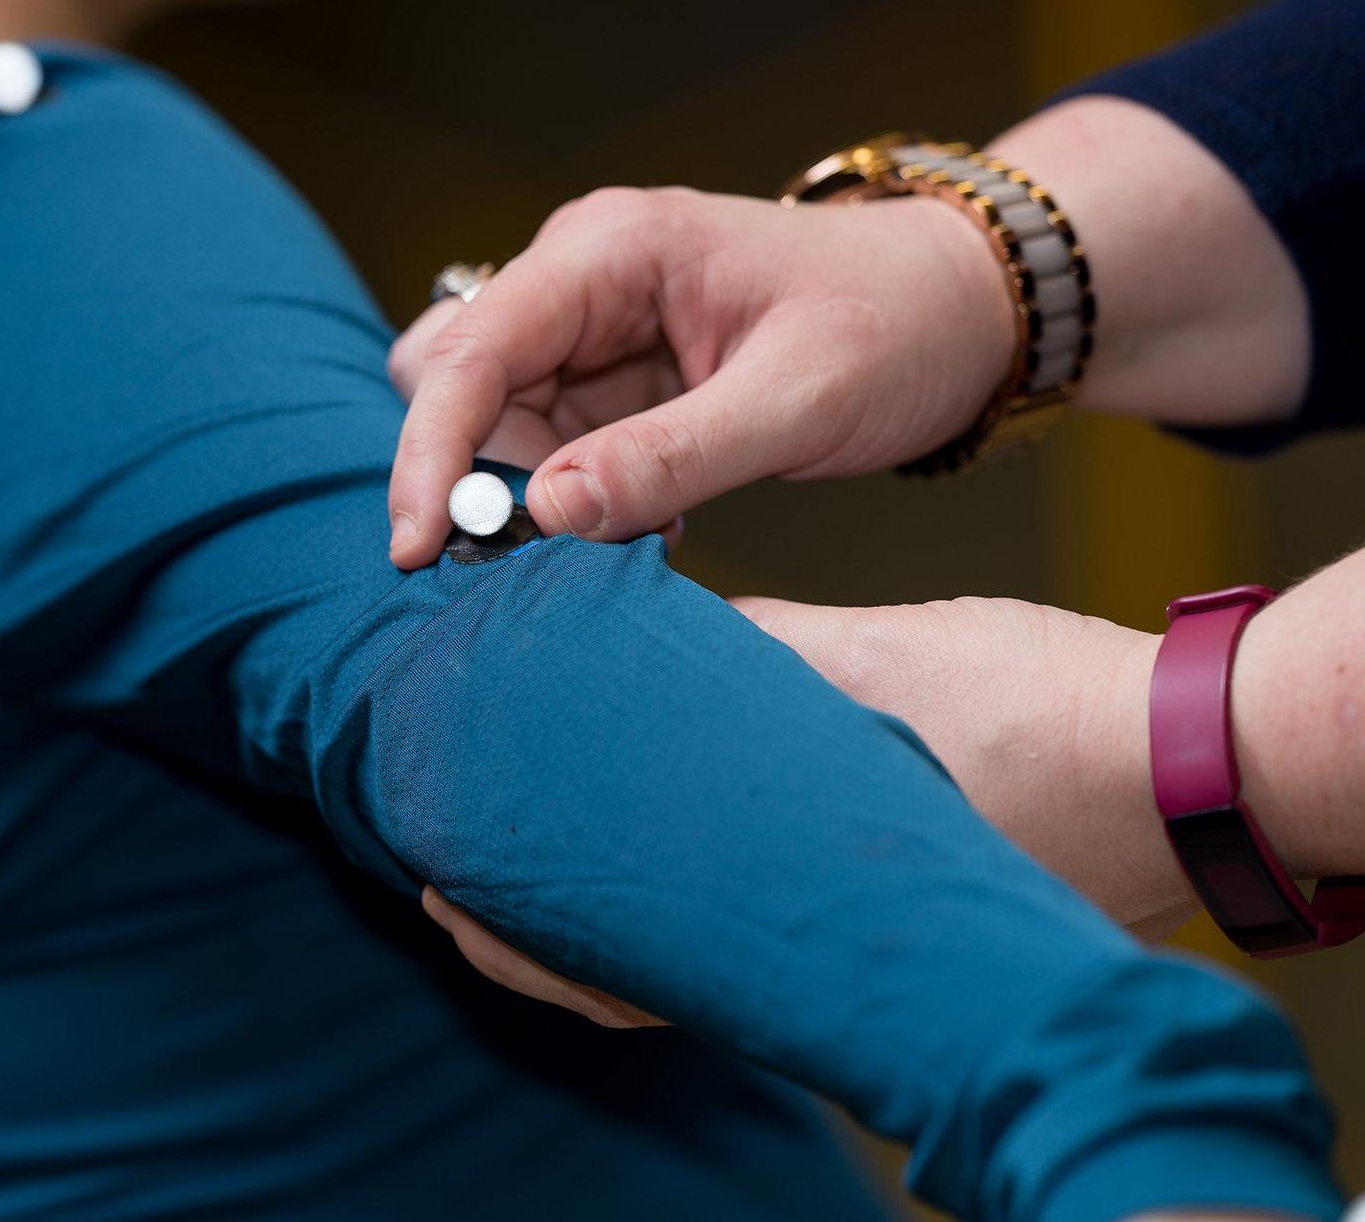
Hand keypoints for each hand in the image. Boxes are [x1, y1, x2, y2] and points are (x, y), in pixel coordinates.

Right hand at [385, 188, 1015, 565]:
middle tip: (544, 557)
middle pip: (451, 384)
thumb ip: (672, 455)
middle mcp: (578, 279)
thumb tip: (544, 514)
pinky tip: (655, 520)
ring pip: (491, 427)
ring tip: (645, 531)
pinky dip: (575, 502)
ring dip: (532, 498)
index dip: (430, 450)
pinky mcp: (609, 380)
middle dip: (474, 476)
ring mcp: (588, 330)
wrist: (962, 305)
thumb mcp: (796, 400)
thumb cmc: (895, 323)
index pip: (468, 350)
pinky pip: (545, 450)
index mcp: (609, 250)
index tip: (417, 547)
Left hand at [421, 595, 1198, 1032]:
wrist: (1183, 769)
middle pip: (626, 978)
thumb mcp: (858, 658)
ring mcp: (839, 942)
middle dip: (534, 938)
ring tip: (524, 871)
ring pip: (684, 966)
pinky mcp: (878, 925)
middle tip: (449, 888)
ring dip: (599, 928)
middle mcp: (798, 937)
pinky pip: (749, 939)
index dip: (509, 922)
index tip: (438, 881)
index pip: (606, 945)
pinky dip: (682, 910)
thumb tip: (629, 643)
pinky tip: (657, 848)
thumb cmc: (1027, 708)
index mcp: (775, 888)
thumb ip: (739, 655)